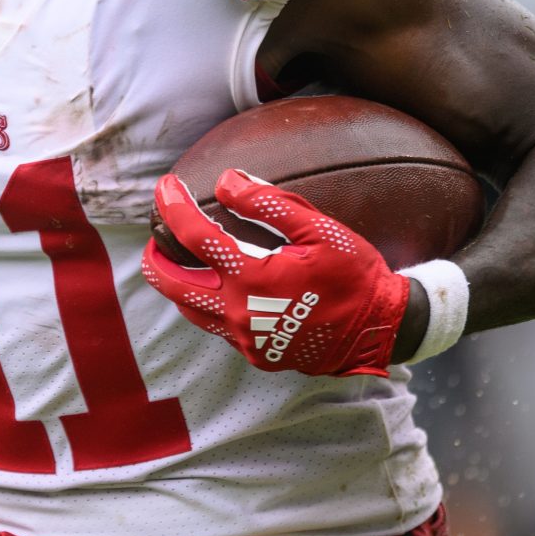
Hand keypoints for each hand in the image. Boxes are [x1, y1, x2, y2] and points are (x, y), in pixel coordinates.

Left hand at [141, 171, 410, 377]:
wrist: (379, 330)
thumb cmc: (354, 275)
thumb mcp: (319, 230)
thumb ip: (270, 204)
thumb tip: (226, 181)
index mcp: (253, 278)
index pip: (195, 237)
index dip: (174, 207)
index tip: (165, 186)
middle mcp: (240, 313)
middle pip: (173, 284)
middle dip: (155, 257)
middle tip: (154, 235)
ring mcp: (246, 339)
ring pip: (191, 311)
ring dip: (176, 284)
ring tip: (176, 262)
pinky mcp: (257, 354)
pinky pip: (217, 328)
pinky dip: (208, 305)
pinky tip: (218, 289)